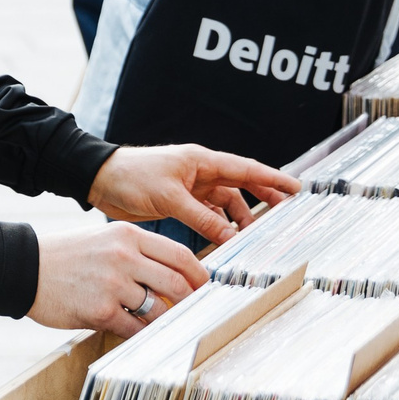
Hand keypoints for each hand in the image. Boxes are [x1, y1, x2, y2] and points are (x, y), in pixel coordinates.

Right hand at [28, 222, 208, 338]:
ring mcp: (113, 283)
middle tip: (194, 312)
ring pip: (159, 309)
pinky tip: (138, 333)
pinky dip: (142, 334)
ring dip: (165, 321)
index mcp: (127, 235)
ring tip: (163, 325)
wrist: (24, 267)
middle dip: (191, 301)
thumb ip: (137, 253)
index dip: (199, 275)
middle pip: (176, 282)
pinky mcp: (100, 310)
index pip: (179, 254)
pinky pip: (135, 328)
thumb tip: (173, 278)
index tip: (205, 288)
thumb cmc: (66, 256)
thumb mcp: (104, 240)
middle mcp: (123, 256)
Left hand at [88, 144, 299, 247]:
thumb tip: (232, 235)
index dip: (272, 179)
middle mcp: (200, 171)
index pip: (245, 169)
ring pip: (225, 202)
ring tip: (255, 235)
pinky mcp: (180, 200)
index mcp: (201, 161)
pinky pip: (208, 213)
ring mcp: (191, 186)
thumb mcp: (170, 198)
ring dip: (240, 217)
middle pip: (241, 184)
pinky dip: (219, 225)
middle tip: (286, 213)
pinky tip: (228, 239)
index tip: (297, 187)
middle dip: (264, 198)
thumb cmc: (133, 177)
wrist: (102, 180)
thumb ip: (202, 218)